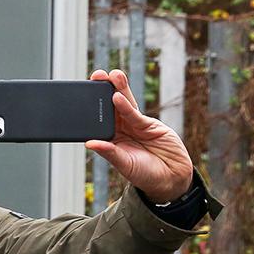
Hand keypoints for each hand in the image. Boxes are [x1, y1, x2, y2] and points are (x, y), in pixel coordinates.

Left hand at [85, 69, 192, 202]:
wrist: (171, 178)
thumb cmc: (145, 175)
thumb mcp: (125, 165)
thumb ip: (109, 153)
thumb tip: (89, 144)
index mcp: (110, 141)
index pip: (97, 122)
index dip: (90, 108)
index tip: (81, 95)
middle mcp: (120, 131)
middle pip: (109, 108)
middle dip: (103, 91)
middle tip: (95, 76)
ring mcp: (134, 126)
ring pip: (123, 104)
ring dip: (117, 88)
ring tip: (110, 75)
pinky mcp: (148, 124)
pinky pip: (134, 113)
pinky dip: (127, 104)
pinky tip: (119, 96)